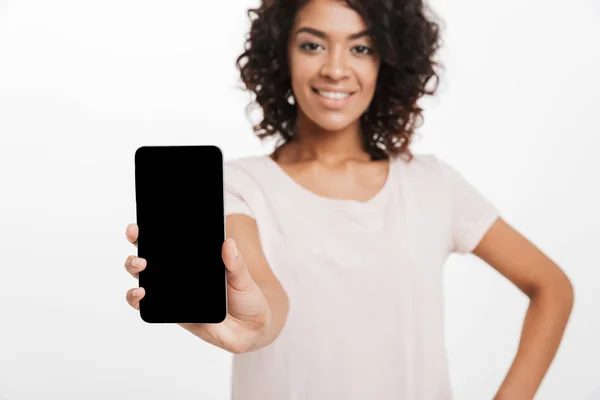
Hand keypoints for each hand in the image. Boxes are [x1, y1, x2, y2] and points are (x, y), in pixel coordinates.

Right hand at [124, 223, 271, 353]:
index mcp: (196, 260)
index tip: (142, 222)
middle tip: (137, 236)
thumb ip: (235, 263)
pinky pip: (147, 305)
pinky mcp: (171, 312)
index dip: (152, 230)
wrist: (250, 328)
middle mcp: (180, 273)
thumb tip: (228, 242)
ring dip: (133, 268)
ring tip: (140, 264)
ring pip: (143, 277)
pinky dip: (137, 298)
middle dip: (137, 243)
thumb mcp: (243, 277)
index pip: (170, 241)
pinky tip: (140, 292)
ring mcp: (173, 292)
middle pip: (150, 255)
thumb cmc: (246, 298)